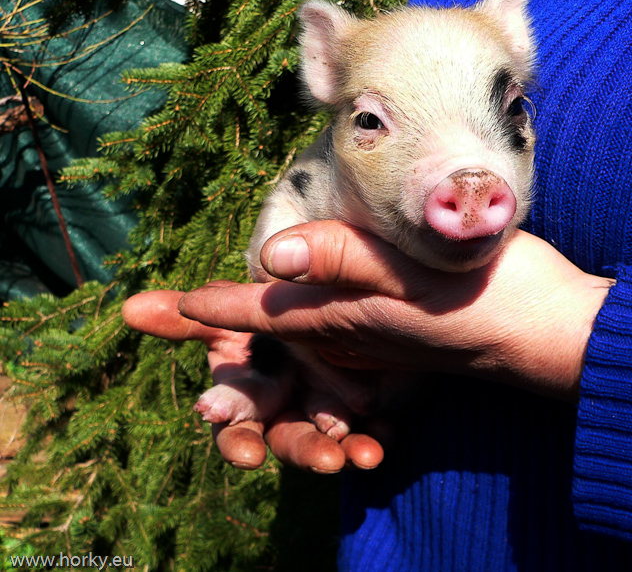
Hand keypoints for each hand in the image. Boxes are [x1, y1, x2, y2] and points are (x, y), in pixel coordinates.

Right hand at [121, 288, 385, 472]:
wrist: (346, 297)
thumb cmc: (283, 305)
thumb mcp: (245, 304)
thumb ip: (197, 312)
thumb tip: (128, 308)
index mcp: (252, 383)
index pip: (235, 421)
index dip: (237, 439)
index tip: (247, 456)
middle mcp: (285, 402)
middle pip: (284, 438)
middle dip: (301, 450)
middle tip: (324, 457)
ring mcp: (325, 410)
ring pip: (324, 441)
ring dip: (337, 452)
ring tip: (355, 456)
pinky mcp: (365, 410)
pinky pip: (368, 436)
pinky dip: (372, 443)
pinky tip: (381, 444)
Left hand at [177, 221, 613, 401]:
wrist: (546, 333)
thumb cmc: (485, 295)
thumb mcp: (412, 270)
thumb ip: (341, 258)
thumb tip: (270, 251)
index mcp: (338, 318)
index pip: (250, 315)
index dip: (194, 310)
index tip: (139, 309)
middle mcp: (343, 335)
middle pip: (258, 333)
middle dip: (206, 326)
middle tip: (154, 314)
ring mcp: (367, 340)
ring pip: (288, 337)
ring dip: (246, 328)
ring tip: (205, 314)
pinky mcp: (392, 334)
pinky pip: (325, 338)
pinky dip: (295, 326)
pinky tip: (298, 304)